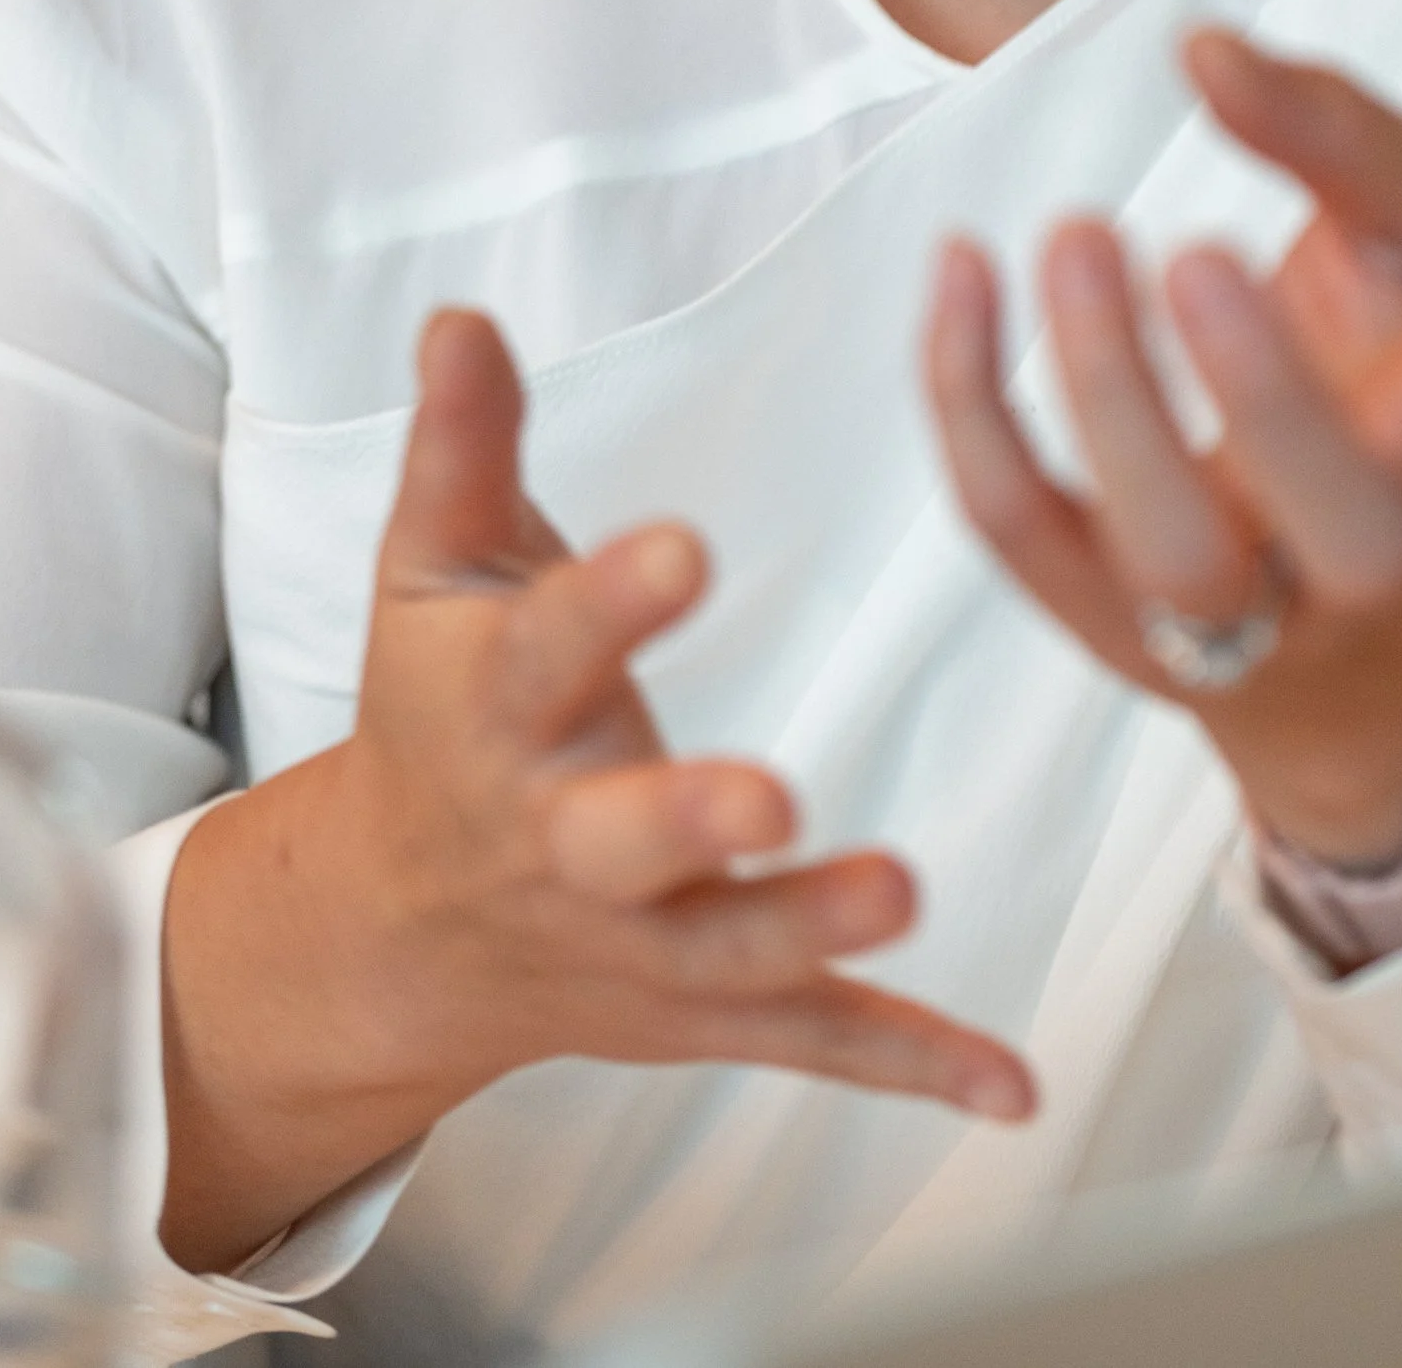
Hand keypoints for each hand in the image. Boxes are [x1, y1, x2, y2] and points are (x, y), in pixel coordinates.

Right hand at [161, 307, 1031, 1269]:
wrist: (393, 925)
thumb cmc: (436, 706)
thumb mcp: (431, 566)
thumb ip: (465, 442)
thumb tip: (463, 316)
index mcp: (497, 709)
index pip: (552, 646)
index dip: (615, 602)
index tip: (687, 550)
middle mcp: (562, 837)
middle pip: (624, 838)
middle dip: (693, 819)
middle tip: (771, 795)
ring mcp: (637, 936)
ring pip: (728, 949)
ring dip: (812, 925)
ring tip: (901, 889)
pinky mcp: (702, 1007)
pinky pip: (811, 1039)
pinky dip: (910, 1063)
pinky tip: (1007, 1084)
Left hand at [924, 29, 1401, 870]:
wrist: (1376, 648)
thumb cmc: (1390, 385)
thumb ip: (1332, 131)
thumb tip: (1205, 52)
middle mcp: (1389, 544)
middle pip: (1355, 524)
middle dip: (1271, 399)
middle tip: (1202, 254)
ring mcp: (1253, 607)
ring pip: (1178, 554)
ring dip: (1111, 396)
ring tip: (1078, 234)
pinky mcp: (1117, 619)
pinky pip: (1026, 532)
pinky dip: (968, 406)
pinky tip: (961, 268)